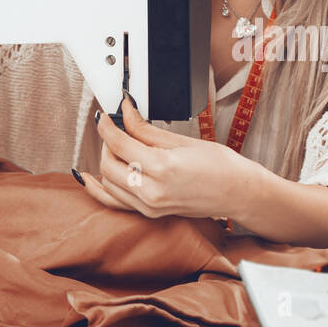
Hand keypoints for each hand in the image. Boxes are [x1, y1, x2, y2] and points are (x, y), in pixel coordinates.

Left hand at [75, 93, 261, 220]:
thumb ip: (147, 130)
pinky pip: (115, 202)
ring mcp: (150, 206)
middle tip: (116, 127)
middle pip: (109, 163)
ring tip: (116, 145)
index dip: (108, 125)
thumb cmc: (222, 167)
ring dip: (106, 161)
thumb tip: (126, 115)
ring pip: (109, 181)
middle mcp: (152, 191)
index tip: (106, 114)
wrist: (239, 192)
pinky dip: (99, 189)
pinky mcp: (151, 213)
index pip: (119, 143)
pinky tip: (88, 178)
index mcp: (161, 168)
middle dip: (107, 142)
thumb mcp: (182, 141)